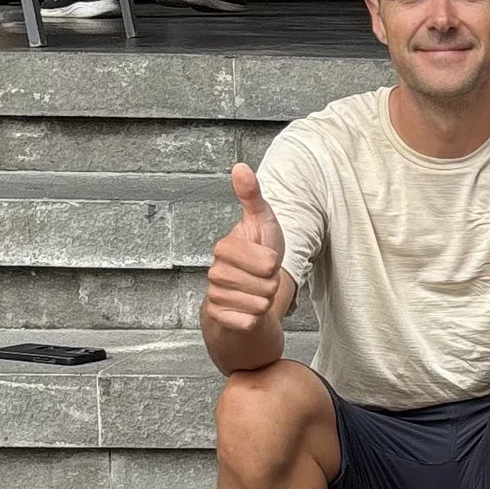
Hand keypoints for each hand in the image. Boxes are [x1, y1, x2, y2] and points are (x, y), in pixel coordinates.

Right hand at [205, 162, 284, 335]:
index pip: (268, 261)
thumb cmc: (258, 257)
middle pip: (266, 284)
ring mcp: (214, 295)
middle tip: (262, 279)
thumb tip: (240, 167)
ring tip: (256, 293)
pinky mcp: (217, 318)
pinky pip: (249, 321)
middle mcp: (215, 271)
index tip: (265, 260)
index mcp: (224, 247)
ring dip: (265, 302)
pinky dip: (255, 319)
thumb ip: (252, 195)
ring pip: (259, 304)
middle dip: (272, 284)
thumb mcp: (262, 222)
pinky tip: (247, 311)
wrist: (247, 294)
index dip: (275, 263)